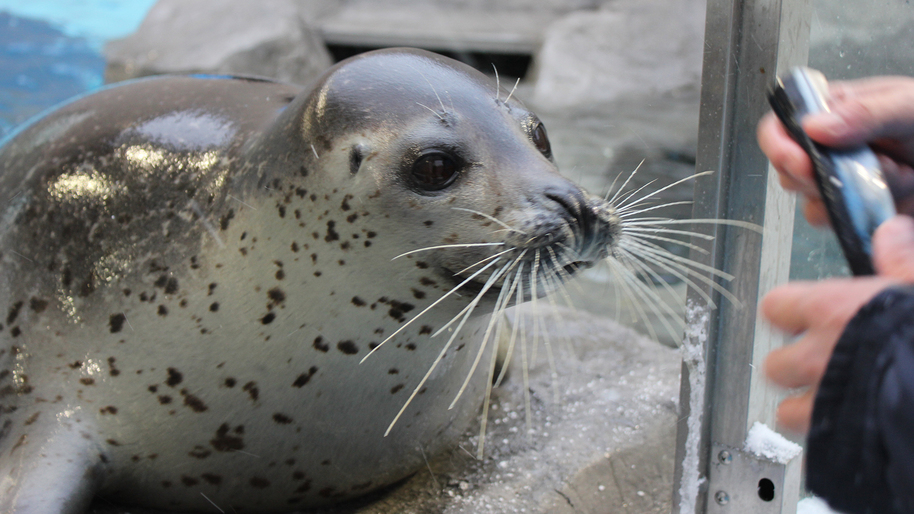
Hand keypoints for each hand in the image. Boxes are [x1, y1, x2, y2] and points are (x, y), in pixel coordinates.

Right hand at [757, 76, 913, 224]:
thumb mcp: (910, 106)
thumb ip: (865, 112)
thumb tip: (813, 126)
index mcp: (835, 111)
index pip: (782, 124)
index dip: (779, 143)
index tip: (799, 157)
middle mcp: (831, 147)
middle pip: (789, 169)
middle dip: (818, 175)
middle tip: (848, 170)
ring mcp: (844, 181)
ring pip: (812, 201)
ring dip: (850, 195)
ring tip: (892, 177)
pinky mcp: (859, 210)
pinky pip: (840, 222)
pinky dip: (863, 214)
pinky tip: (890, 199)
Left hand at [761, 215, 913, 433]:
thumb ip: (903, 261)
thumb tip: (890, 233)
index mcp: (833, 310)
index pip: (777, 306)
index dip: (790, 313)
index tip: (804, 316)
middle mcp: (818, 355)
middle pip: (775, 365)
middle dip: (795, 368)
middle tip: (825, 365)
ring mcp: (824, 402)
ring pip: (788, 412)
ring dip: (808, 409)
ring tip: (838, 405)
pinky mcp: (836, 439)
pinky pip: (817, 442)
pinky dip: (830, 439)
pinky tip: (856, 432)